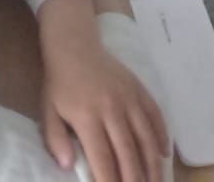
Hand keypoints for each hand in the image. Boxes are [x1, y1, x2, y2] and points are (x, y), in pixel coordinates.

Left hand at [41, 40, 168, 181]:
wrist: (74, 45)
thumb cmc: (59, 83)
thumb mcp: (48, 112)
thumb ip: (56, 140)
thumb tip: (67, 166)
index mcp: (88, 117)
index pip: (102, 158)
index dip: (110, 181)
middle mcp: (112, 109)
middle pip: (128, 152)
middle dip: (135, 179)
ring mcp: (129, 97)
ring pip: (146, 136)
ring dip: (153, 164)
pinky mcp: (139, 88)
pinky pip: (155, 113)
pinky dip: (162, 134)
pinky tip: (164, 154)